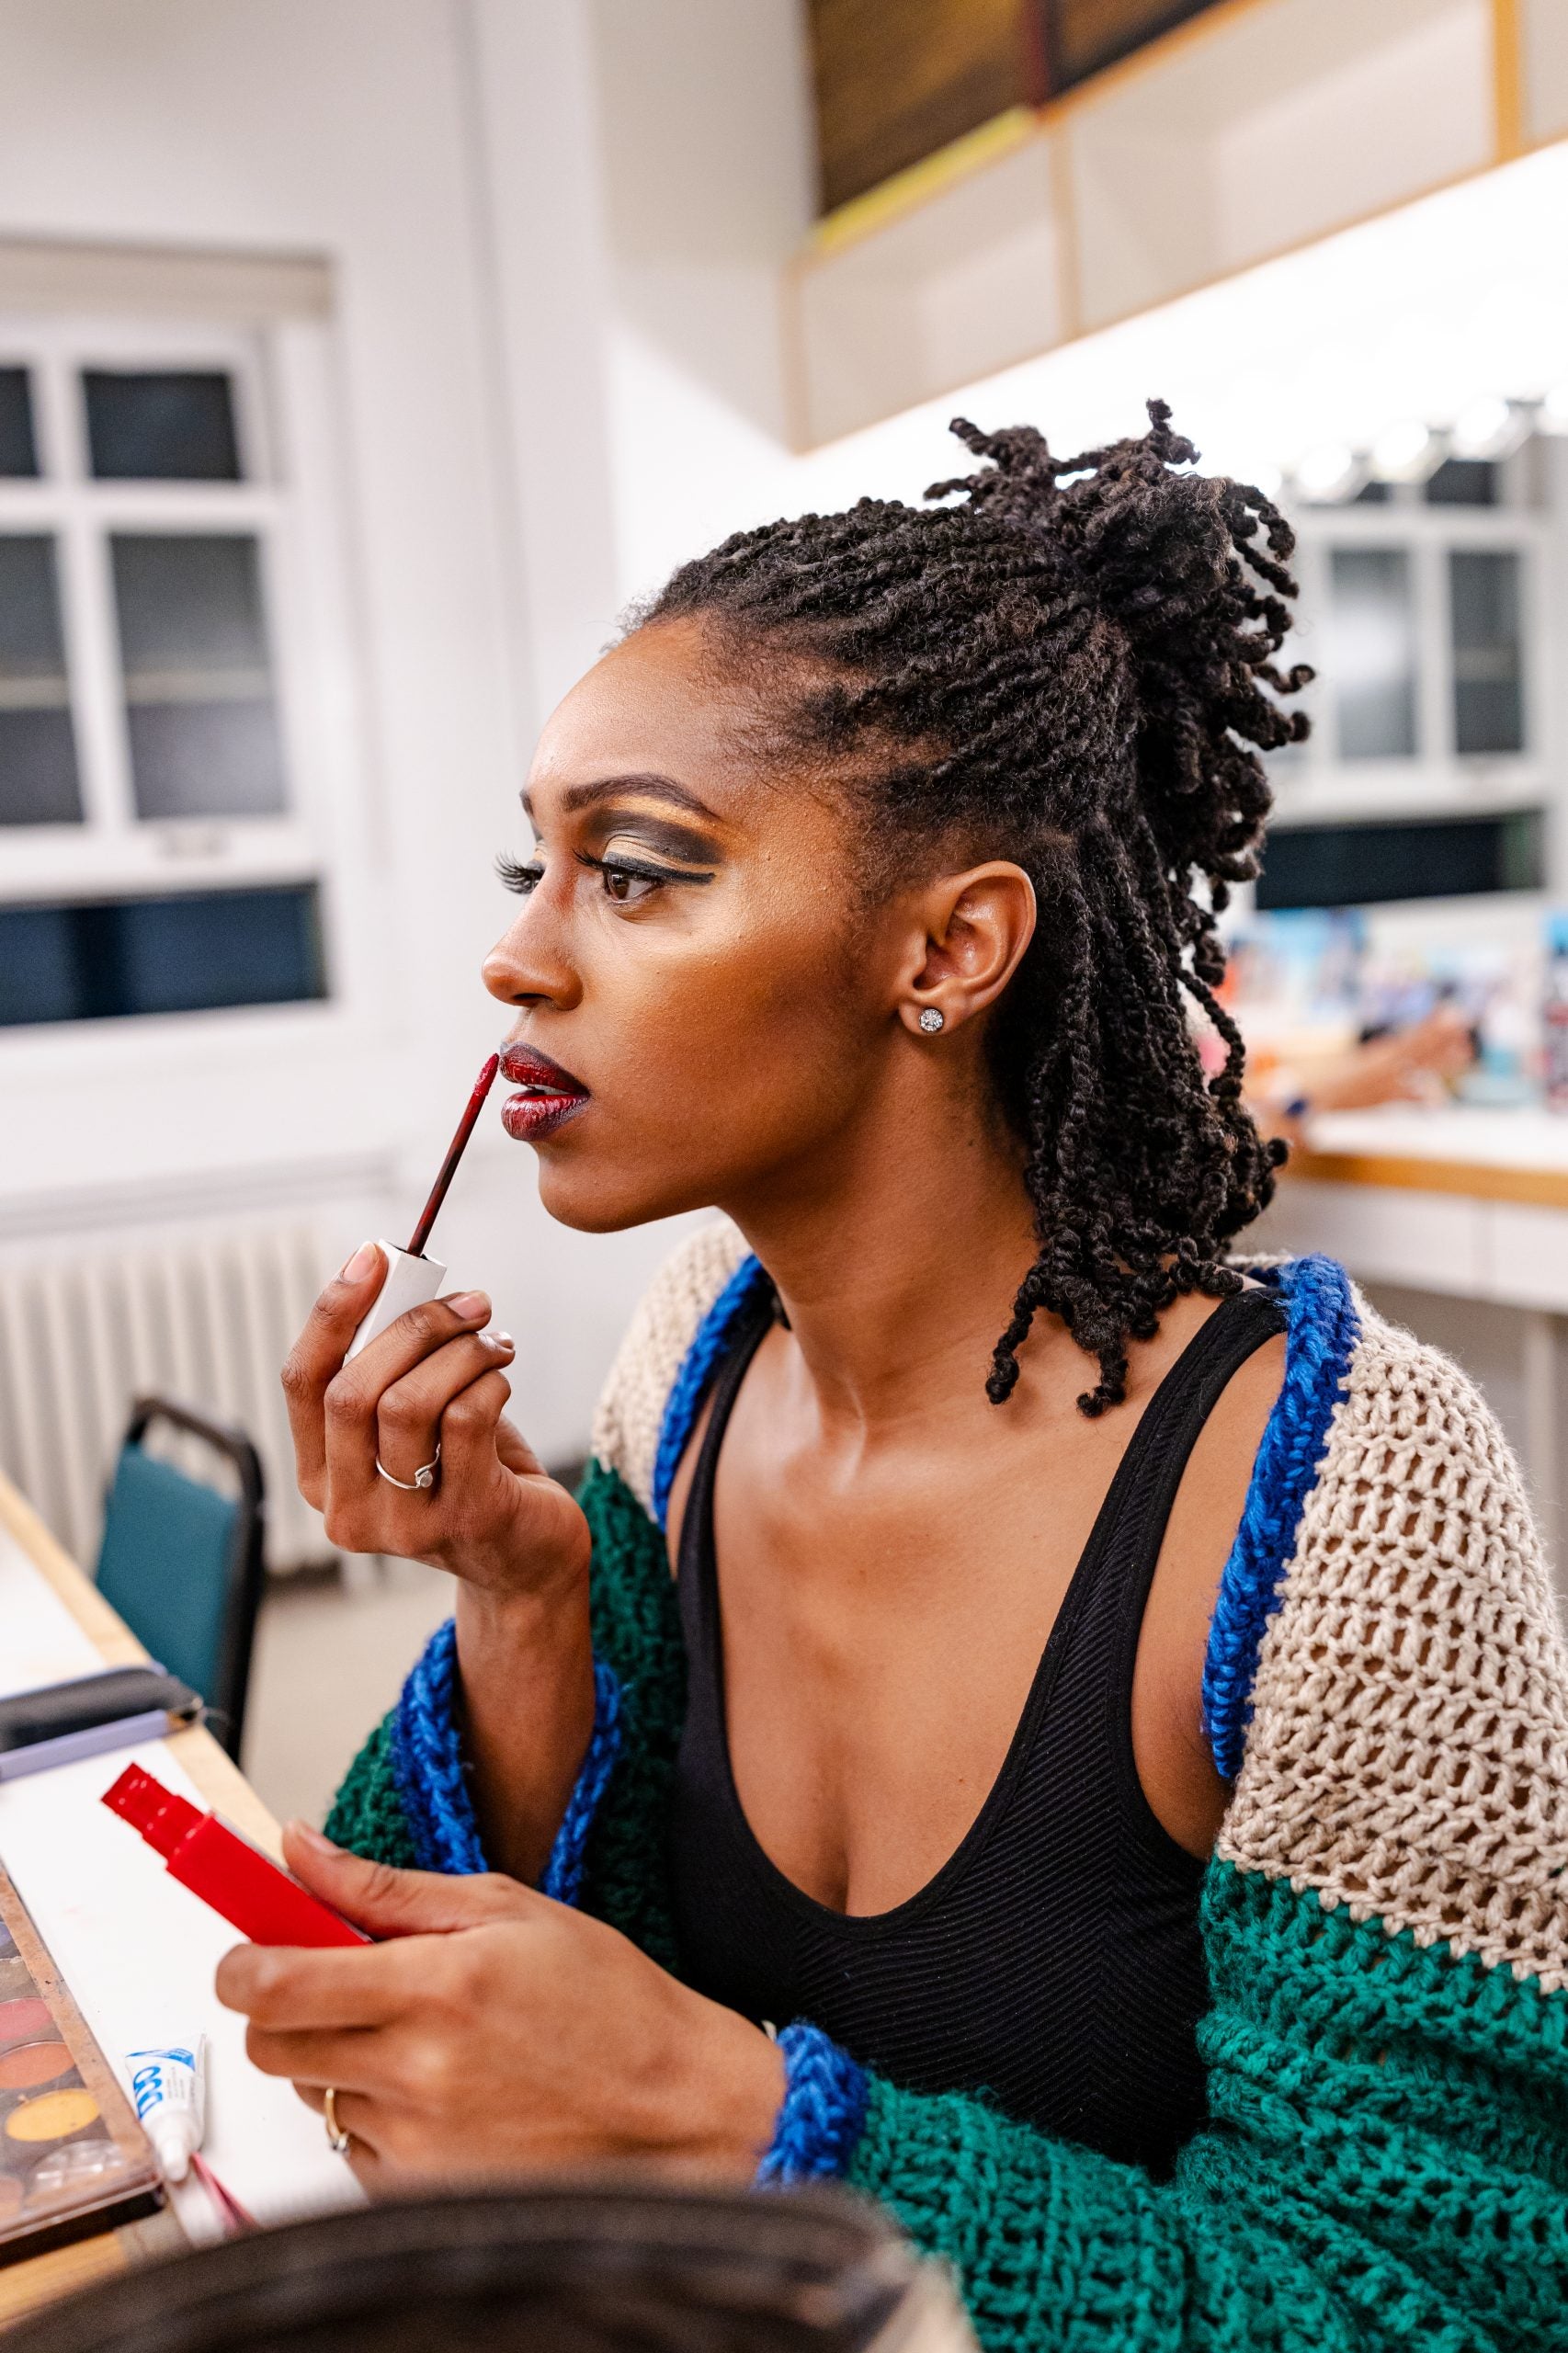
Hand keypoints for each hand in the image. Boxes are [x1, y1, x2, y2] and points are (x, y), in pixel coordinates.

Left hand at [216, 1826, 784, 2190]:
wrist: (674, 2105)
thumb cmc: (605, 1999)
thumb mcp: (506, 1906)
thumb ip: (385, 1887)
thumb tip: (300, 1850)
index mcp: (434, 1987)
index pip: (275, 1982)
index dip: (239, 1961)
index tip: (245, 1948)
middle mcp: (416, 2071)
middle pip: (272, 2042)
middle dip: (284, 2005)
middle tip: (339, 1980)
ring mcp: (416, 2139)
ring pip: (312, 2090)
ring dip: (336, 2055)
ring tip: (416, 2033)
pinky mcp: (421, 2188)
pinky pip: (350, 2144)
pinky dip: (372, 2111)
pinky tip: (438, 2086)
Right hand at [282, 1244, 588, 1596]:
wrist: (529, 1557)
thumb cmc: (470, 1471)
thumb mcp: (415, 1423)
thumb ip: (391, 1368)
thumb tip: (393, 1276)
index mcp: (319, 1475)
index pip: (302, 1381)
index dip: (332, 1312)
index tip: (373, 1256)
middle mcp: (347, 1507)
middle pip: (352, 1390)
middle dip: (414, 1326)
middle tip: (470, 1304)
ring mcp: (402, 1523)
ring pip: (409, 1403)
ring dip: (461, 1352)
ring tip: (493, 1345)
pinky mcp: (464, 1519)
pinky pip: (466, 1419)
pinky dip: (489, 1382)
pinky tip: (502, 1382)